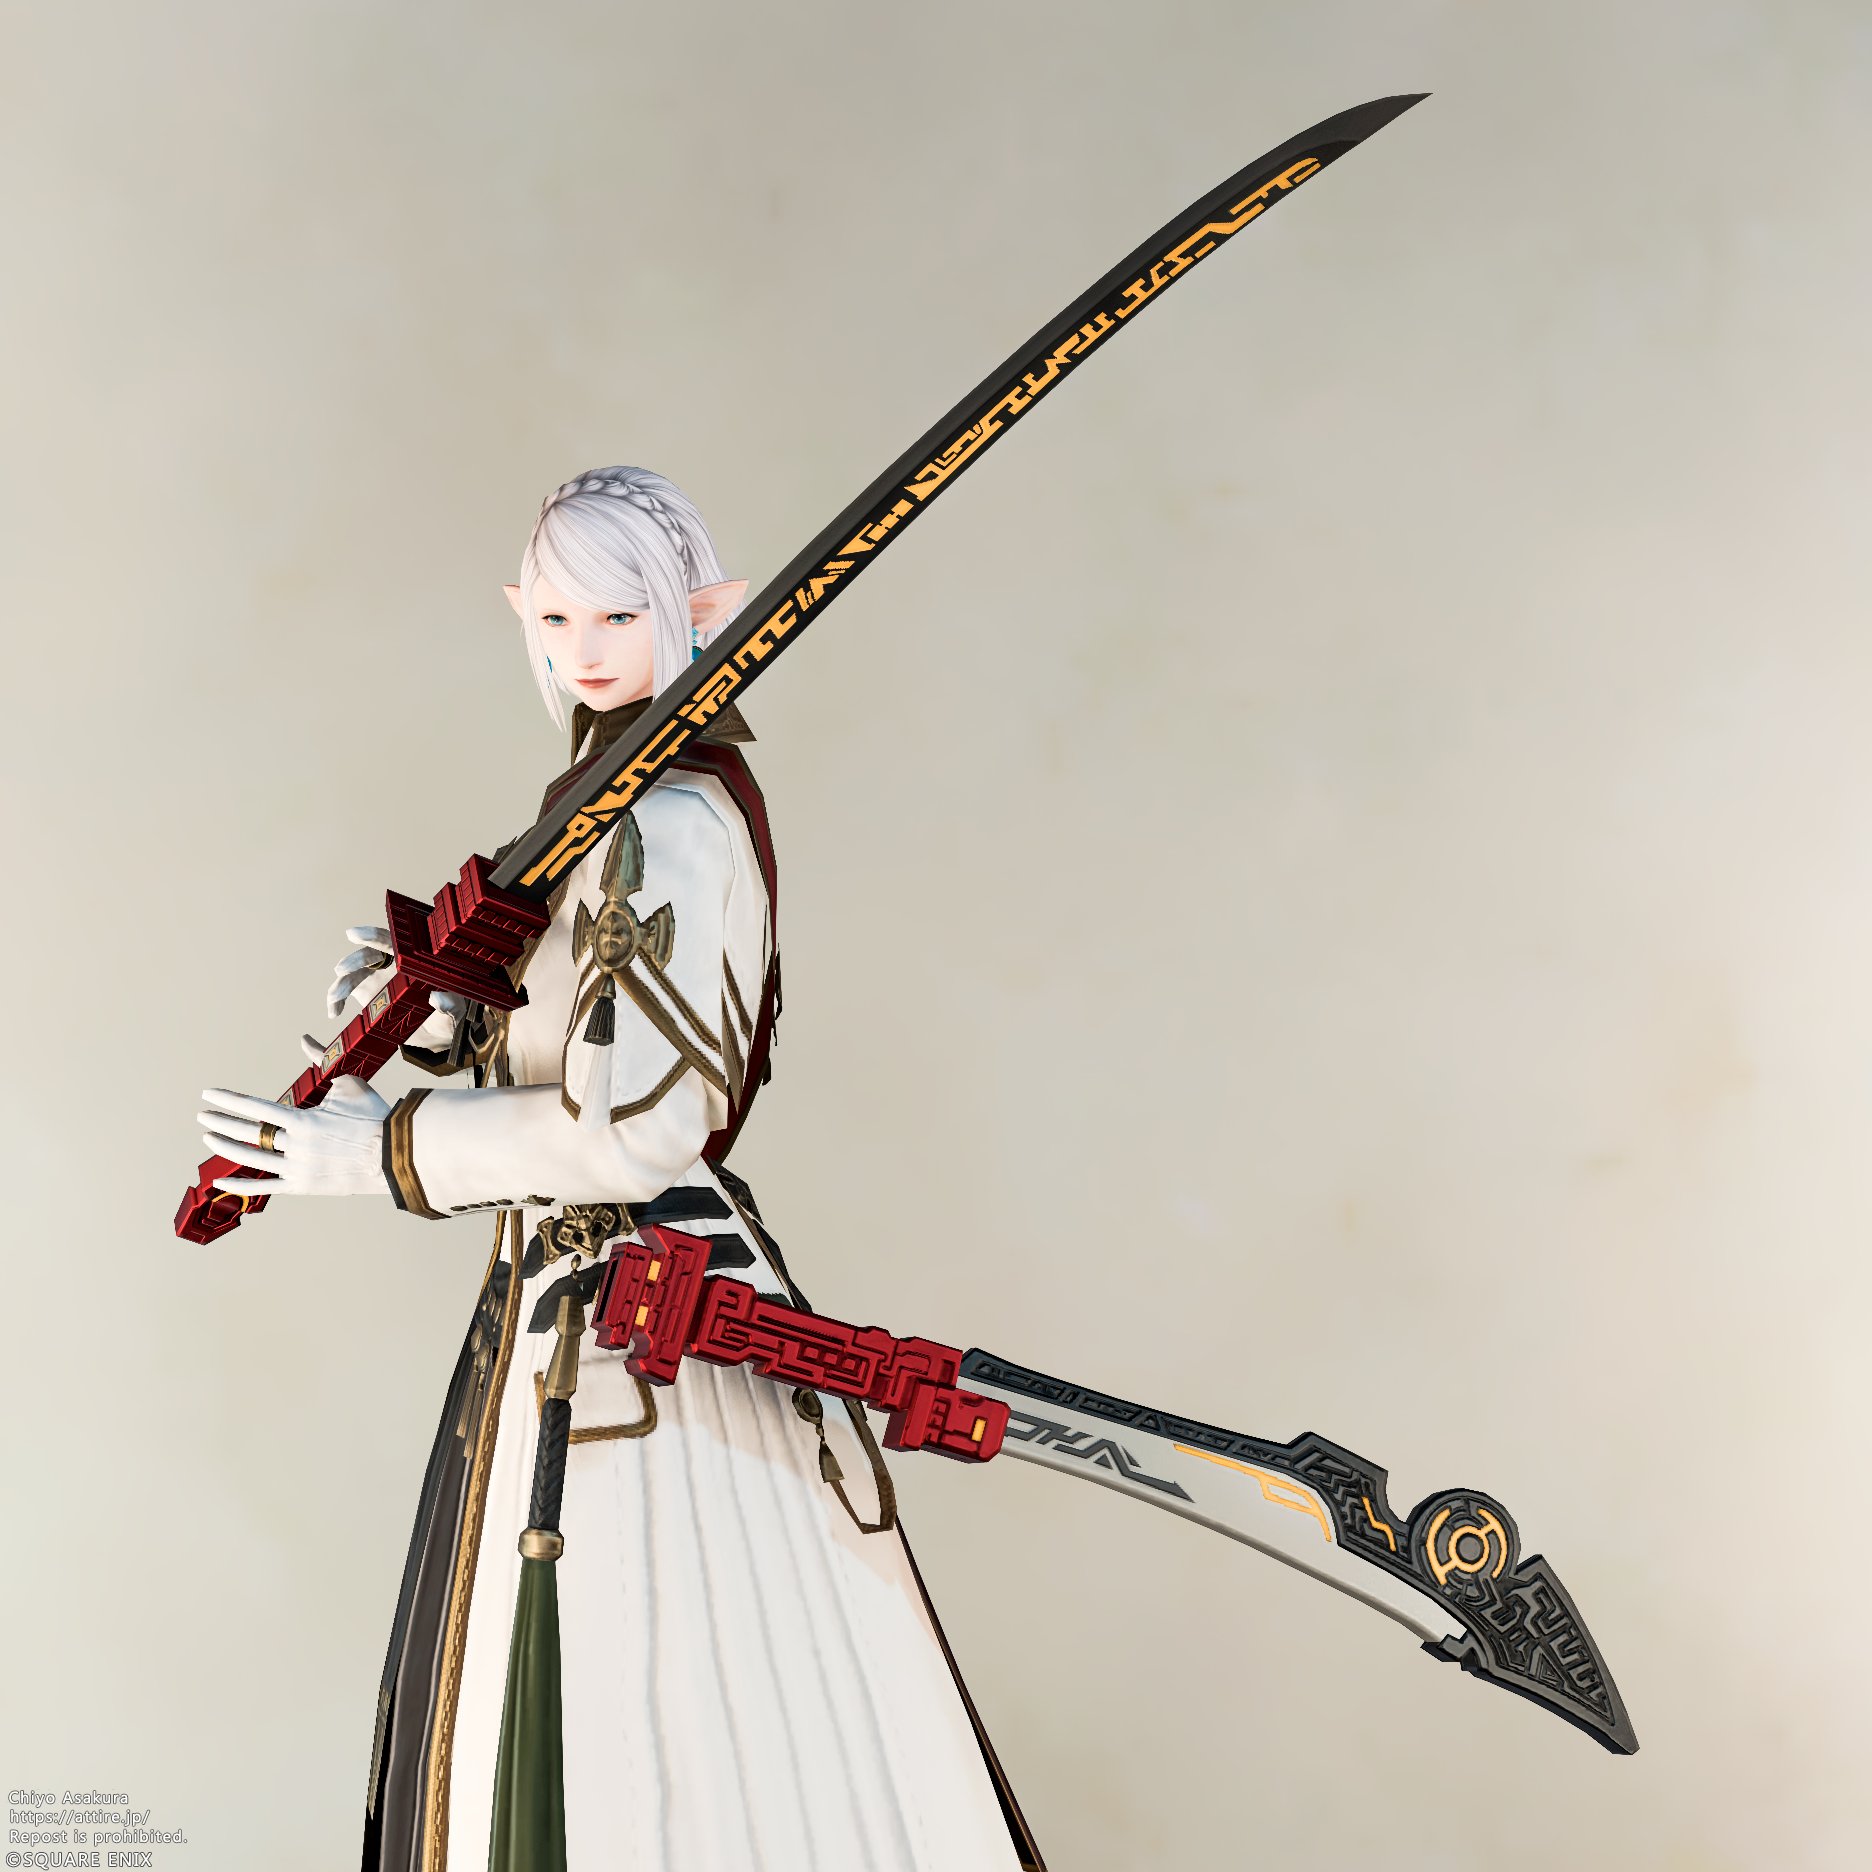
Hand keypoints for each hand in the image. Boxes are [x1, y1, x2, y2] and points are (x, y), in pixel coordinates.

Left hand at [199, 1075, 391, 1196]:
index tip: (209, 1095)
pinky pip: (264, 1187)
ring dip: (225, 1147)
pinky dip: (239, 1185)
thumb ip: (321, 1063)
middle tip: (203, 1116)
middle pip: (247, 1133)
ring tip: (209, 1138)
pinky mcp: (302, 1186)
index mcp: (303, 1118)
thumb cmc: (374, 1115)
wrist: (395, 1154)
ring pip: (251, 1159)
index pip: (255, 1107)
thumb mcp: (347, 1084)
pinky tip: (218, 1180)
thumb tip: (304, 1039)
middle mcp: (295, 1144)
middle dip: (221, 1123)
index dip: (229, 1100)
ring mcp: (297, 1168)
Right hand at [327, 925, 463, 1048]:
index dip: (375, 935)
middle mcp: (395, 964)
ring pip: (355, 971)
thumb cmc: (448, 1016)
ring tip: (335, 999)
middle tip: (341, 970)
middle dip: (355, 960)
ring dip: (341, 982)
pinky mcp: (367, 991)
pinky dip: (336, 998)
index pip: (395, 941)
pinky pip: (347, 989)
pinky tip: (333, 1011)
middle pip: (371, 954)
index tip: (355, 934)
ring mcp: (378, 976)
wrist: (436, 1034)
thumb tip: (438, 998)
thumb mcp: (456, 1012)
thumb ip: (451, 1005)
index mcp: (416, 962)